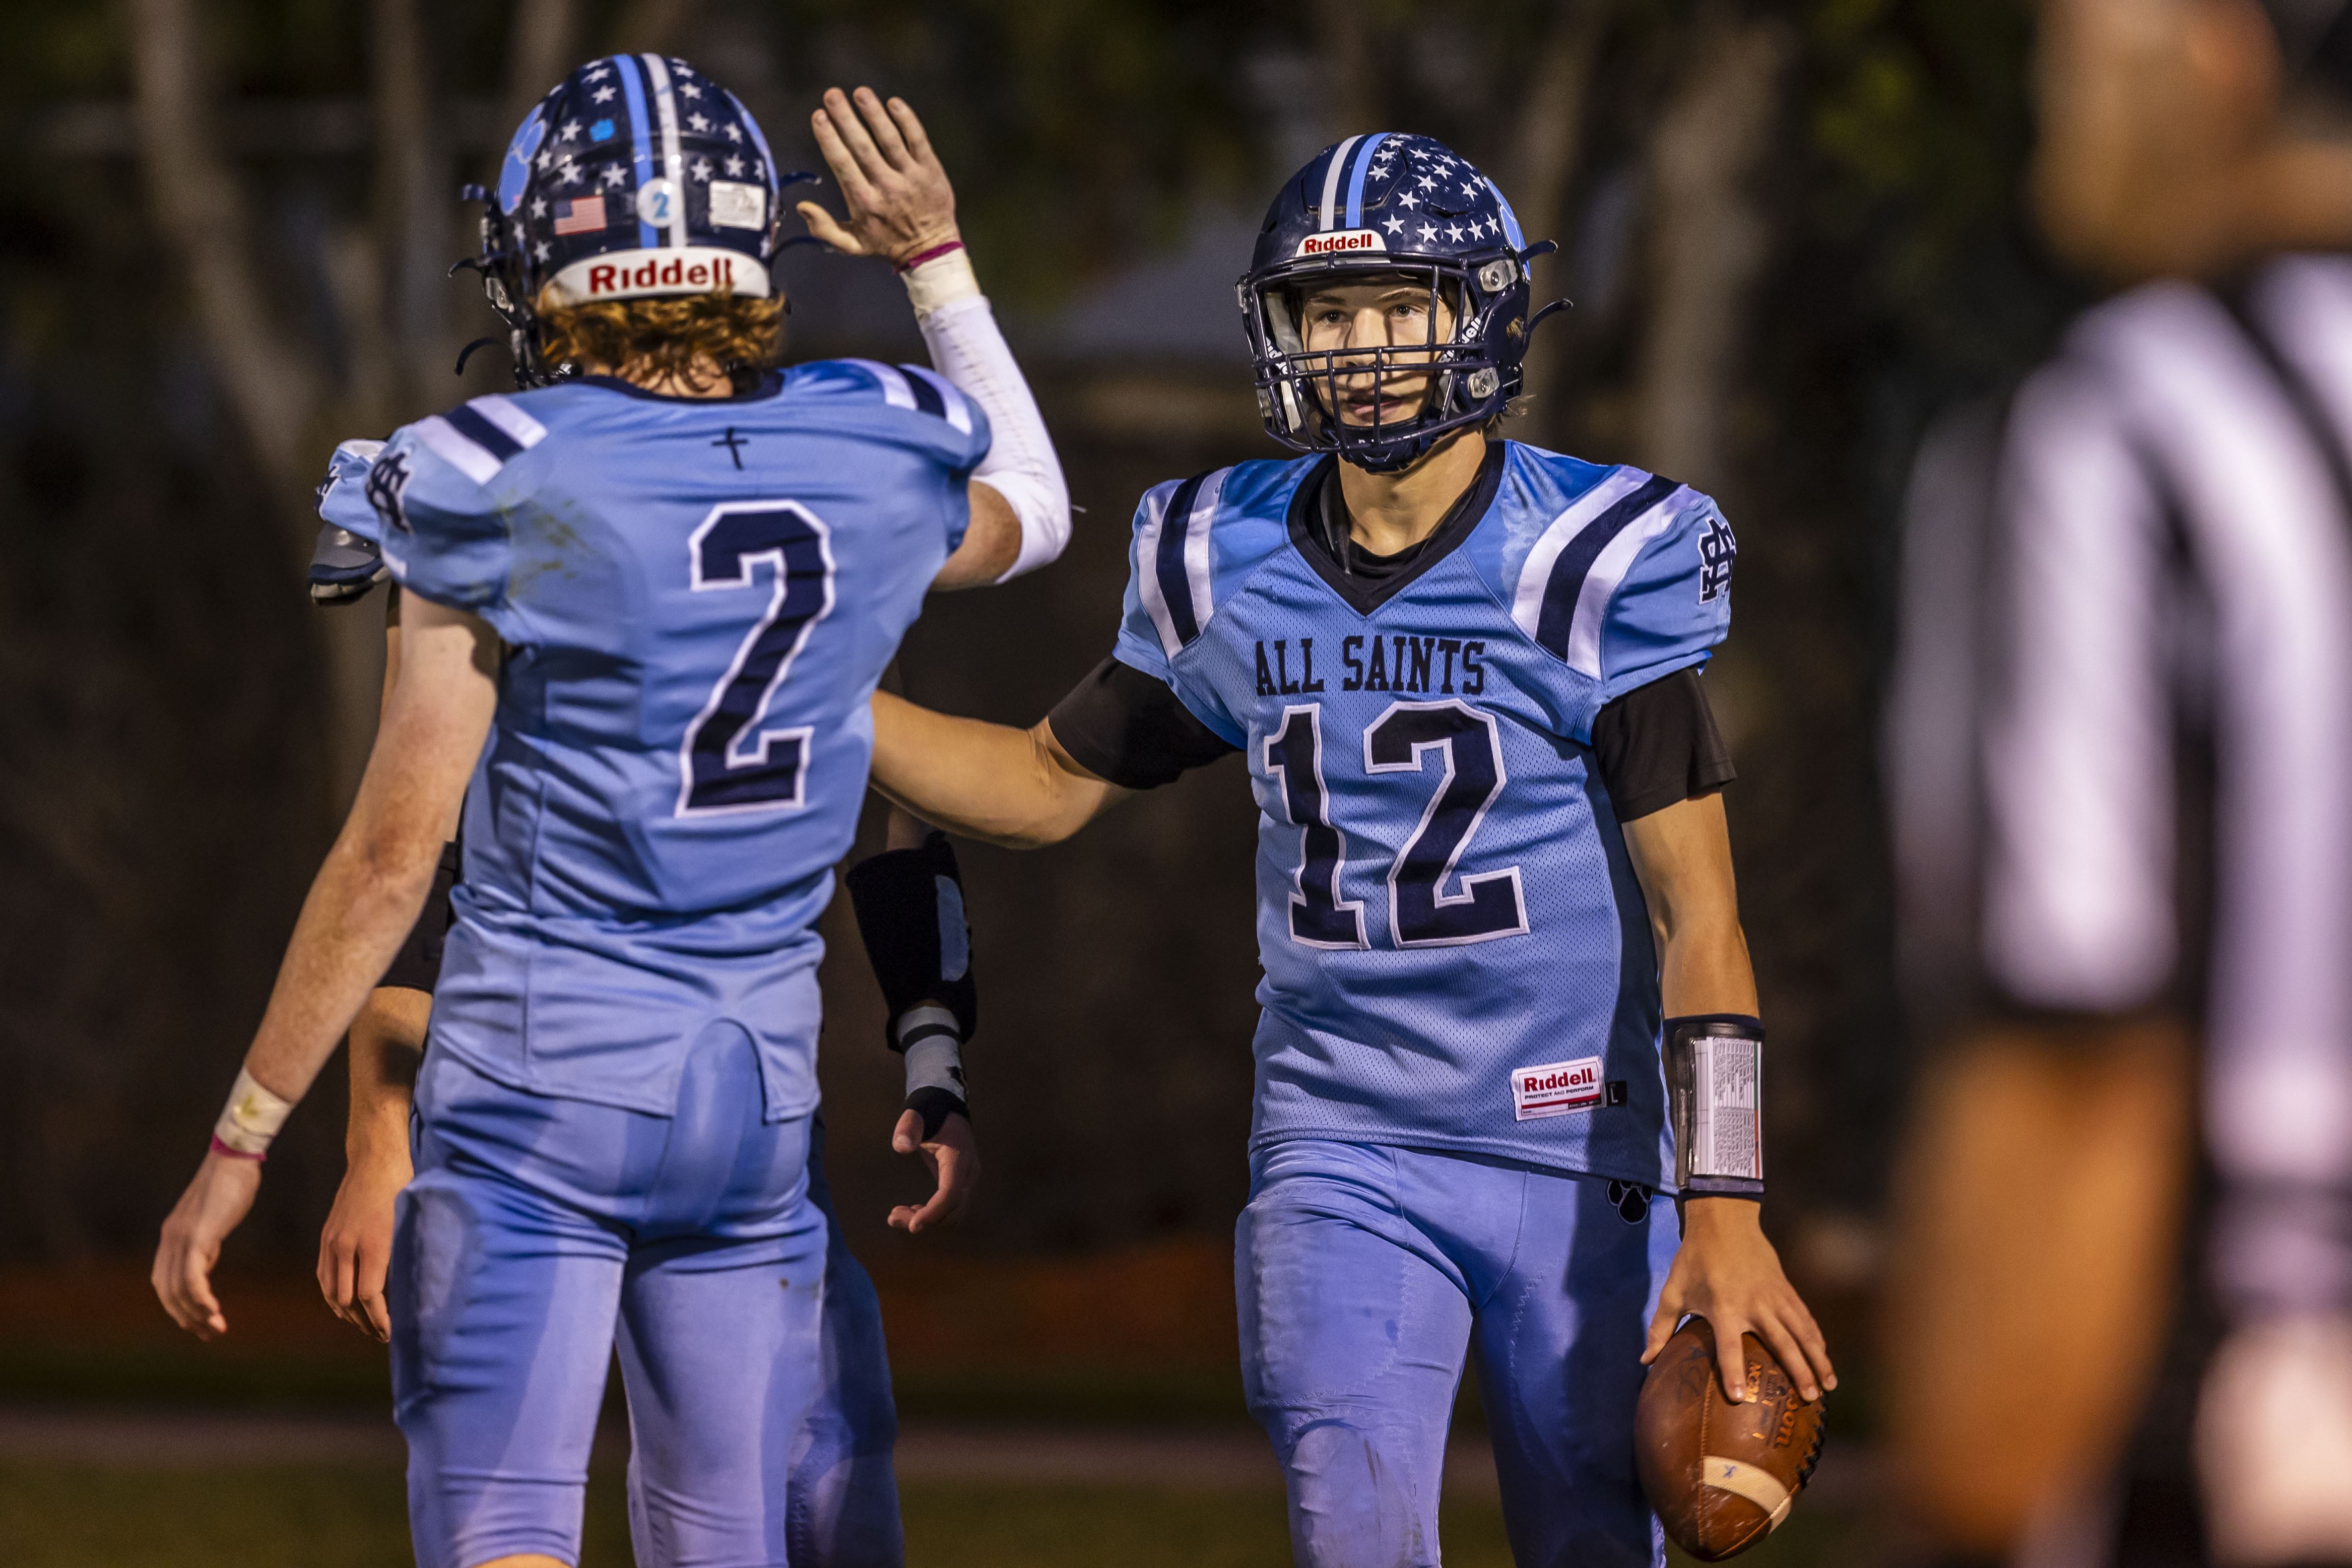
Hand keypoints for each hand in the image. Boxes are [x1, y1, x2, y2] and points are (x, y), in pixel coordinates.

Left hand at [152, 1149, 263, 1338]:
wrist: (235, 1156)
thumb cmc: (231, 1183)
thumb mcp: (214, 1220)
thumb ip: (204, 1243)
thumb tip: (203, 1266)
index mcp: (172, 1236)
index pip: (164, 1282)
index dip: (177, 1306)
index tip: (199, 1321)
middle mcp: (170, 1239)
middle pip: (167, 1291)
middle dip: (186, 1317)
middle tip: (208, 1333)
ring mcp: (181, 1238)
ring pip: (177, 1289)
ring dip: (195, 1314)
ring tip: (214, 1328)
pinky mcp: (197, 1236)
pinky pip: (192, 1278)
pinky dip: (199, 1299)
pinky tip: (214, 1310)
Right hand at [316, 1138, 411, 1341]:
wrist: (376, 1159)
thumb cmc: (405, 1187)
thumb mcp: (414, 1221)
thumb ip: (408, 1254)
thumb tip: (416, 1289)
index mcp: (373, 1244)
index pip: (369, 1296)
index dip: (379, 1319)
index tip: (391, 1333)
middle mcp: (347, 1245)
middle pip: (347, 1299)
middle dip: (363, 1322)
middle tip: (380, 1335)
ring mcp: (332, 1241)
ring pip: (330, 1290)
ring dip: (345, 1312)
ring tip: (363, 1325)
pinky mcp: (326, 1236)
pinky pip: (323, 1275)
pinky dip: (332, 1294)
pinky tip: (344, 1304)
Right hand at [797, 87, 959, 264]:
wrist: (930, 251)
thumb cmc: (888, 244)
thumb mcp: (853, 246)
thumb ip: (825, 229)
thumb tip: (802, 207)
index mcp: (864, 202)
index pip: (842, 164)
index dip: (829, 138)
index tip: (818, 116)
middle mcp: (886, 187)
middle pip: (863, 147)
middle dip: (846, 118)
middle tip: (832, 94)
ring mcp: (910, 177)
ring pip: (890, 140)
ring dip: (874, 114)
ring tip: (861, 92)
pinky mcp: (931, 170)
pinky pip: (918, 140)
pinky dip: (907, 121)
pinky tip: (894, 103)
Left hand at [886, 1107, 977, 1233]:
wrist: (946, 1109)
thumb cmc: (929, 1112)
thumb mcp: (916, 1114)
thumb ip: (909, 1127)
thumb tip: (901, 1146)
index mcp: (959, 1157)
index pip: (951, 1193)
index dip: (934, 1212)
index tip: (913, 1226)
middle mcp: (968, 1173)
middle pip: (953, 1209)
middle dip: (925, 1219)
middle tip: (892, 1217)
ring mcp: (965, 1180)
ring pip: (953, 1214)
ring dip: (928, 1221)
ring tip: (896, 1216)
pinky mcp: (958, 1184)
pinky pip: (950, 1209)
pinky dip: (932, 1216)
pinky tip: (911, 1211)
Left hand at [1643, 1197, 1834, 1403]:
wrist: (1724, 1220)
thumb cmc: (1694, 1258)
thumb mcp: (1673, 1291)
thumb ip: (1660, 1327)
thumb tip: (1644, 1361)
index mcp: (1724, 1307)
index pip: (1728, 1346)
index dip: (1733, 1372)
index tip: (1741, 1398)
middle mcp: (1754, 1304)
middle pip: (1781, 1342)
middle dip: (1798, 1371)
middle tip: (1810, 1398)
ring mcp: (1774, 1296)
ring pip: (1802, 1331)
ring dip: (1817, 1358)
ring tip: (1829, 1386)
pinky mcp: (1786, 1289)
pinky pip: (1805, 1317)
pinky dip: (1817, 1337)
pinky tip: (1824, 1355)